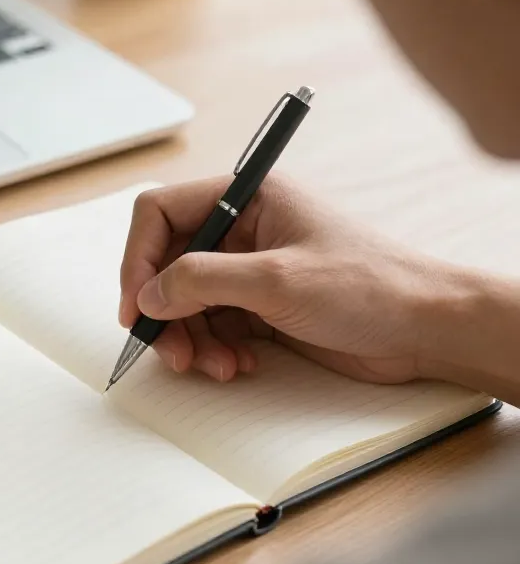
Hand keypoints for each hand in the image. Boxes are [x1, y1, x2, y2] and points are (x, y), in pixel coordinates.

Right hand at [119, 176, 454, 383]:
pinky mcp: (260, 307)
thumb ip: (202, 280)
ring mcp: (250, 270)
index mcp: (248, 198)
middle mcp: (243, 230)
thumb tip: (149, 293)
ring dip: (189, 338)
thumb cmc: (370, 286)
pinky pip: (211, 326)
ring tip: (214, 365)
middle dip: (165, 311)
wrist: (425, 330)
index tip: (137, 304)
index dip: (140, 258)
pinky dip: (213, 349)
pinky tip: (237, 365)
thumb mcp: (276, 279)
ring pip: (186, 302)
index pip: (162, 213)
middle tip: (170, 350)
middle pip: (169, 264)